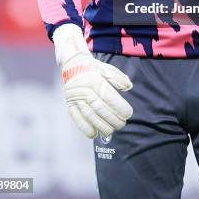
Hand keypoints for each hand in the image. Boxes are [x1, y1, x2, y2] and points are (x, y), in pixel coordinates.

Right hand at [53, 24, 132, 138]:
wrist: (72, 65)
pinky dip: (85, 128)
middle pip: (100, 108)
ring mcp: (76, 98)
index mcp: (95, 79)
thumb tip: (129, 87)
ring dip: (101, 126)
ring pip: (89, 115)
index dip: (119, 107)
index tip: (128, 113)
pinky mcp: (70, 104)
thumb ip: (118, 78)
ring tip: (111, 131)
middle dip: (113, 119)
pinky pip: (76, 118)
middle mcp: (84, 89)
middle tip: (122, 124)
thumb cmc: (93, 68)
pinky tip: (94, 134)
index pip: (108, 97)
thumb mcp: (107, 68)